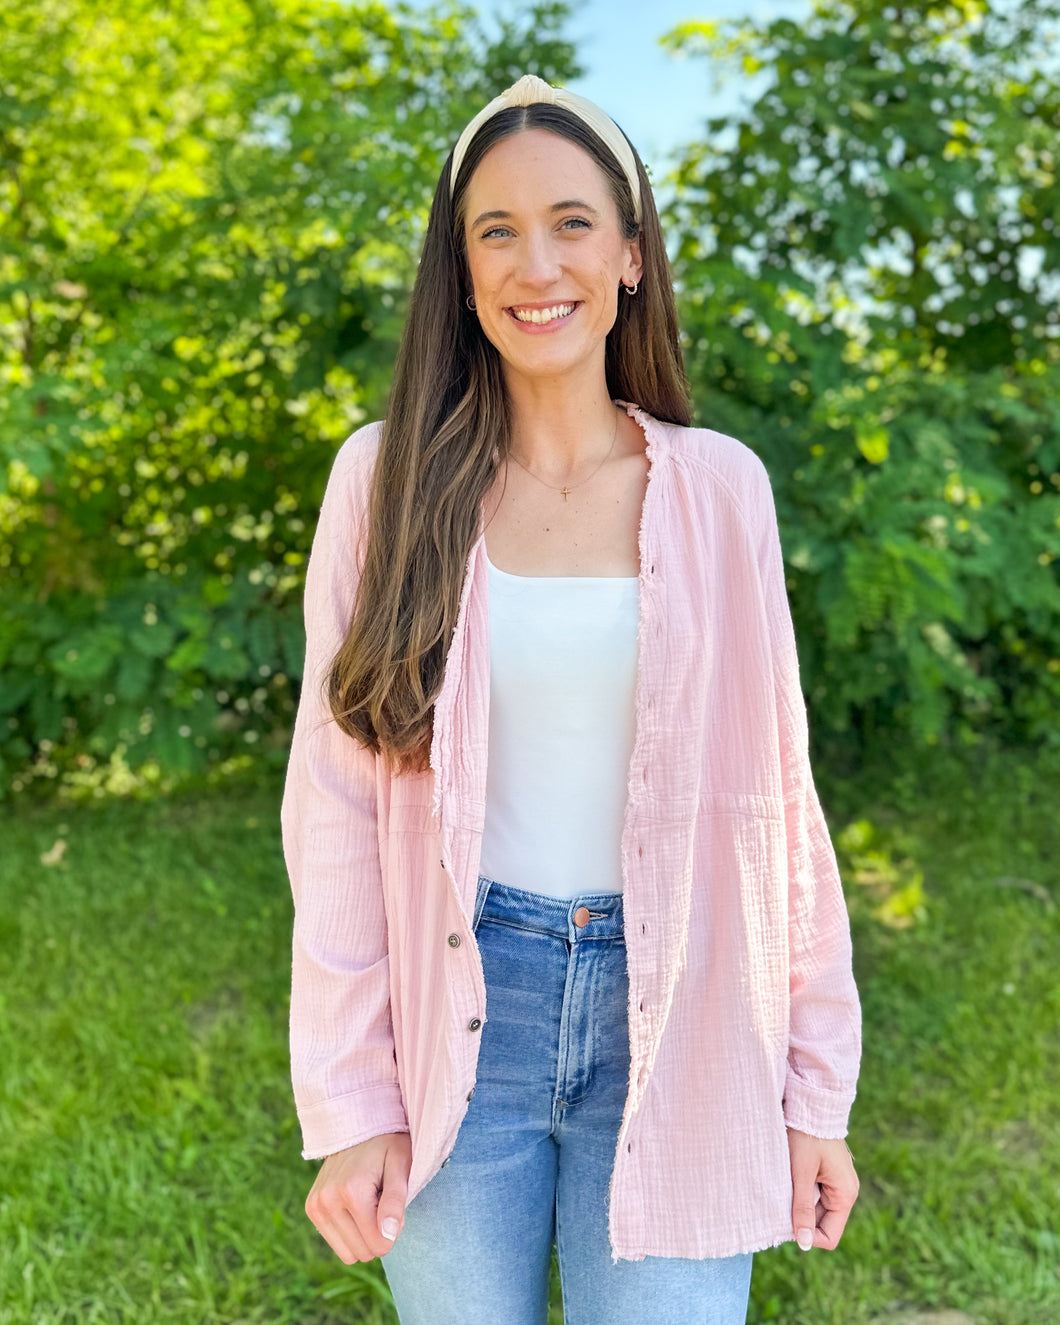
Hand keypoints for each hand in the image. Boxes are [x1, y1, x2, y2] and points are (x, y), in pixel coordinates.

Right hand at [305, 1131, 411, 1262]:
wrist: (356, 1126)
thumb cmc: (386, 1144)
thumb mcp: (401, 1165)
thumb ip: (396, 1201)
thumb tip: (388, 1236)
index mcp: (351, 1191)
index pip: (379, 1244)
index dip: (394, 1228)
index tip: (394, 1202)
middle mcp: (327, 1201)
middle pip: (364, 1252)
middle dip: (378, 1233)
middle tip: (381, 1199)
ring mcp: (315, 1206)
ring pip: (349, 1254)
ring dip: (363, 1234)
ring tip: (368, 1202)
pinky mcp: (311, 1209)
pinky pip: (337, 1243)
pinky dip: (350, 1231)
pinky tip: (354, 1204)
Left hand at [786, 1126, 858, 1250]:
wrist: (811, 1103)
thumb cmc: (806, 1135)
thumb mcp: (801, 1172)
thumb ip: (802, 1207)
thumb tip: (804, 1242)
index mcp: (845, 1194)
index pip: (830, 1236)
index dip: (808, 1236)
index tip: (787, 1220)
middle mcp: (846, 1192)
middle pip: (822, 1223)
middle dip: (802, 1217)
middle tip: (783, 1197)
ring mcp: (838, 1183)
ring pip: (816, 1209)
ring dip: (800, 1203)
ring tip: (788, 1183)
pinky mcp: (829, 1174)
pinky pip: (815, 1194)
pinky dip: (801, 1191)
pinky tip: (792, 1177)